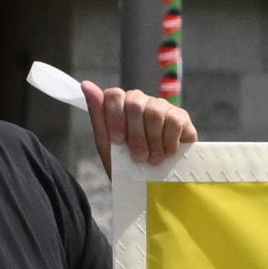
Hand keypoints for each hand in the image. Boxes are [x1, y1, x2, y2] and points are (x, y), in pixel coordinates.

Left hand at [75, 84, 194, 167]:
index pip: (115, 94)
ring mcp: (162, 107)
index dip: (115, 117)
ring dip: (153, 141)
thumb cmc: (126, 163)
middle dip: (136, 134)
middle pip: (134, 103)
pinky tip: (167, 153)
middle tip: (138, 157)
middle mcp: (141, 101)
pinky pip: (173, 121)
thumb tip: (86, 84)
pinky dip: (168, 142)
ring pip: (155, 112)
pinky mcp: (181, 117)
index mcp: (120, 105)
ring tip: (153, 159)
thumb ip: (97, 115)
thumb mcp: (107, 144)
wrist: (151, 184)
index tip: (118, 140)